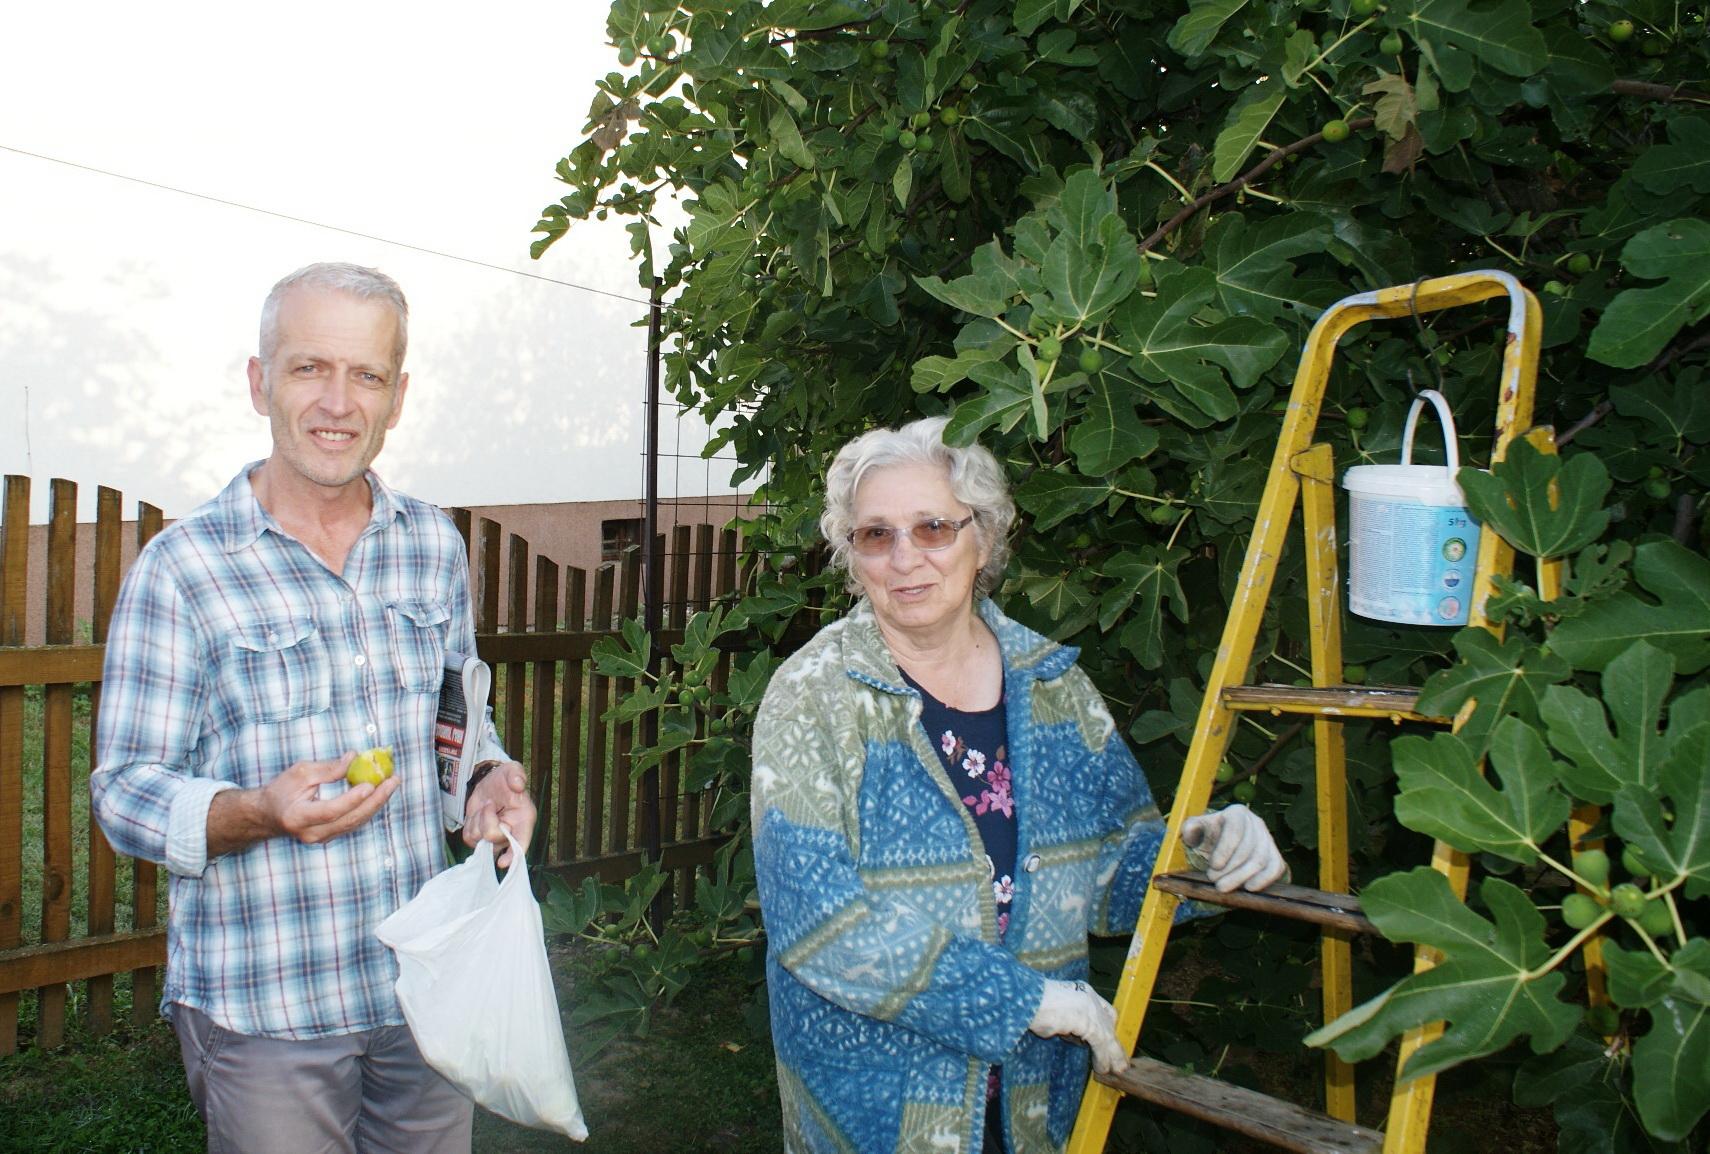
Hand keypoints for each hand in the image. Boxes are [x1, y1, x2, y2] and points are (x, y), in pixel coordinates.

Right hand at [209, 753, 397, 855]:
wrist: (268, 815)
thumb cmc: (281, 791)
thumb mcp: (299, 773)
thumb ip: (327, 769)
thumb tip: (354, 758)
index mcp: (298, 817)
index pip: (330, 811)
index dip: (351, 799)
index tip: (369, 785)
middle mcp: (311, 833)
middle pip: (349, 819)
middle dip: (375, 800)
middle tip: (392, 781)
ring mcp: (321, 838)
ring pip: (355, 823)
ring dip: (377, 804)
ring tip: (392, 784)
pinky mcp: (329, 837)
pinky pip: (353, 823)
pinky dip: (368, 808)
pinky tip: (380, 793)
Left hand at [462, 761, 534, 866]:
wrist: (490, 782)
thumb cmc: (505, 779)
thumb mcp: (512, 770)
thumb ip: (516, 774)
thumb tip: (518, 784)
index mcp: (524, 820)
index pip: (521, 842)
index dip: (514, 854)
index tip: (503, 863)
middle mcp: (511, 833)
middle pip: (493, 838)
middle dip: (487, 819)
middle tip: (490, 803)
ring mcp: (494, 838)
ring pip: (479, 839)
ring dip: (477, 819)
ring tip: (487, 806)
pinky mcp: (480, 838)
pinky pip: (469, 838)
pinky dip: (470, 824)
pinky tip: (478, 814)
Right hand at [1028, 979, 1126, 1075]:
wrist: (1029, 999)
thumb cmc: (1033, 1004)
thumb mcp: (1055, 1010)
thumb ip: (1067, 1020)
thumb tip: (1070, 1034)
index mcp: (1082, 991)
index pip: (1104, 1008)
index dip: (1107, 1024)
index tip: (1108, 1038)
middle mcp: (1090, 998)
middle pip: (1109, 1023)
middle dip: (1114, 1042)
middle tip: (1118, 1058)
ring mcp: (1092, 1011)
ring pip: (1108, 1036)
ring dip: (1112, 1055)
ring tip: (1115, 1069)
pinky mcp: (1090, 1025)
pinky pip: (1100, 1045)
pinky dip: (1102, 1059)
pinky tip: (1101, 1068)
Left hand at [1180, 803, 1287, 892]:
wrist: (1224, 843)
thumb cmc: (1209, 835)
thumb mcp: (1196, 828)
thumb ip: (1190, 828)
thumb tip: (1190, 831)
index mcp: (1237, 813)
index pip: (1235, 831)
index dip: (1225, 850)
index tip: (1214, 866)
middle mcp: (1256, 822)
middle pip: (1247, 849)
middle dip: (1230, 869)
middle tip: (1216, 882)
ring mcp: (1268, 839)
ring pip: (1261, 860)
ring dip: (1242, 877)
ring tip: (1224, 887)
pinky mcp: (1275, 854)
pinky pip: (1275, 867)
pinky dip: (1264, 880)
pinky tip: (1249, 888)